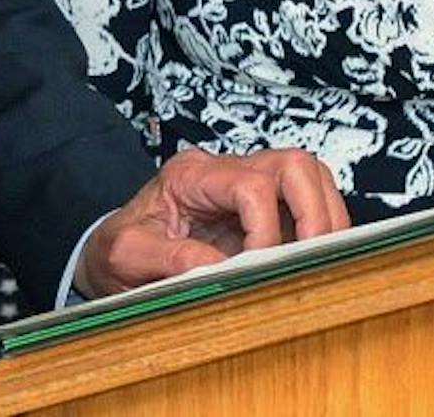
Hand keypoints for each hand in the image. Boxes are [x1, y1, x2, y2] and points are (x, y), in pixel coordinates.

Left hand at [75, 148, 349, 297]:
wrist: (109, 252)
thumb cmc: (117, 250)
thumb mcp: (126, 255)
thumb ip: (168, 258)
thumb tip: (218, 269)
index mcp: (190, 176)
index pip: (250, 185)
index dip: (265, 228)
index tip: (259, 267)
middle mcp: (224, 172)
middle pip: (293, 164)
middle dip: (315, 211)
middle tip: (314, 258)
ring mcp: (245, 186)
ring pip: (309, 178)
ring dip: (325, 218)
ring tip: (318, 261)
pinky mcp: (260, 209)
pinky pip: (305, 204)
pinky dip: (318, 230)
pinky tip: (309, 262)